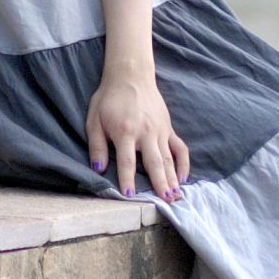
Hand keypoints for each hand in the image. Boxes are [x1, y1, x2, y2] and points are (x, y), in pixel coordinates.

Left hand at [86, 69, 189, 201]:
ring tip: (176, 197)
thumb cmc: (109, 99)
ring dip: (173, 179)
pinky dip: (184, 163)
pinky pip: (180, 148)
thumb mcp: (94, 120)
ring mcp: (160, 130)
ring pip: (168, 159)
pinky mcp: (168, 127)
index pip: (127, 161)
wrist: (130, 75)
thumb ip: (97, 146)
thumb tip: (98, 169)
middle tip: (166, 203)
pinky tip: (183, 178)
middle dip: (160, 184)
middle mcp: (146, 132)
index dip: (128, 179)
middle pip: (154, 163)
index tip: (130, 196)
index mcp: (125, 131)